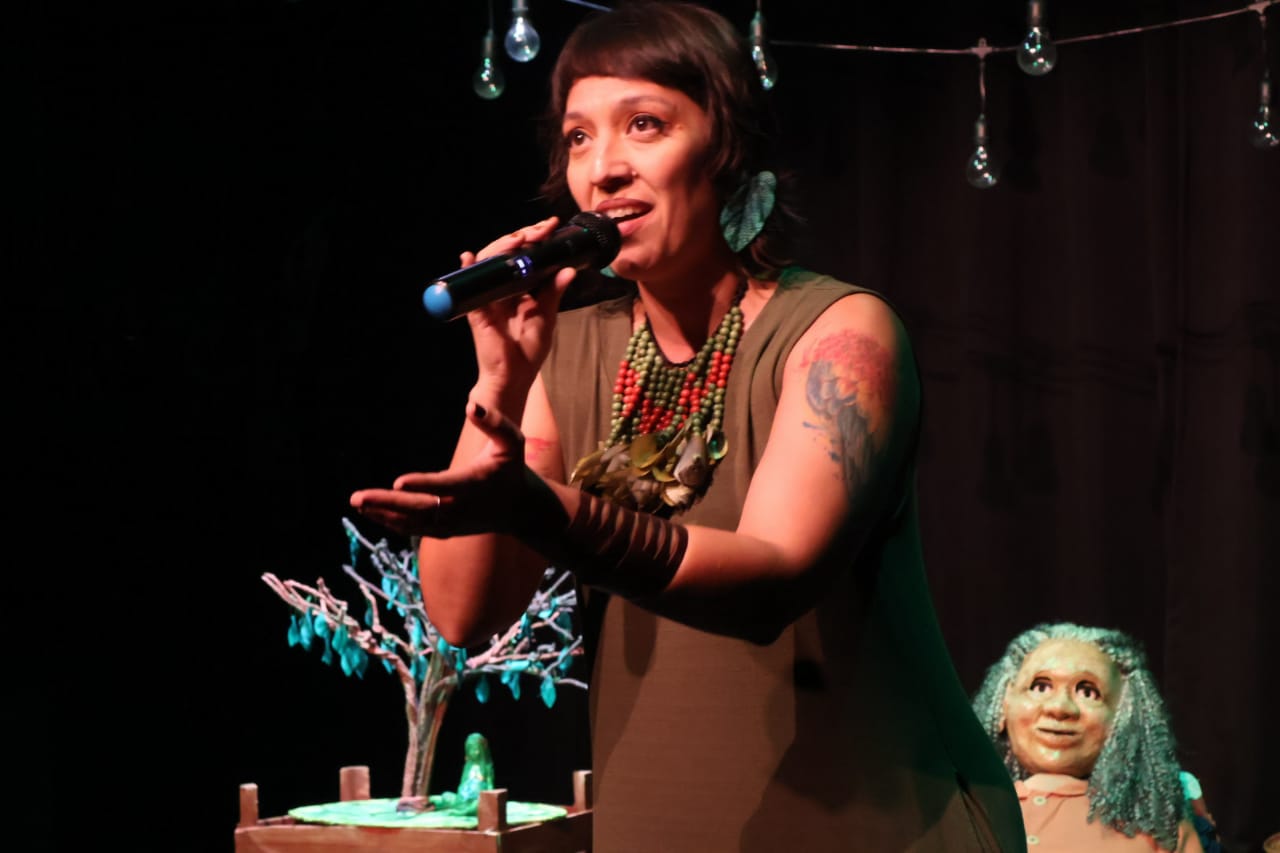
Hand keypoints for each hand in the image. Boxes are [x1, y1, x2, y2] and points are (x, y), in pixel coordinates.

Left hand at [349, 402, 529, 538]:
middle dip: (386, 503)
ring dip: (382, 513)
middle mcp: (459, 508)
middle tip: (356, 497)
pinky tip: (371, 513)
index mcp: (474, 484)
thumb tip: (471, 405)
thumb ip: (495, 422)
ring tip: (357, 503)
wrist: (520, 509)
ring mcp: (451, 523)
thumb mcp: (512, 441)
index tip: (398, 482)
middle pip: (419, 507)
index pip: (444, 486)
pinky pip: (414, 528)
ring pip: (412, 521)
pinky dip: (392, 523)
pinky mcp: (445, 530)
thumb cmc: (512, 468)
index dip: (422, 484)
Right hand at [464, 217, 577, 402]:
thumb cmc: (529, 351)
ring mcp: (488, 298)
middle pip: (504, 254)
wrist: (513, 378)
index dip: (534, 240)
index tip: (549, 226)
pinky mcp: (477, 311)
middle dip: (520, 237)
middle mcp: (502, 289)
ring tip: (517, 240)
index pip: (523, 257)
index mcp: (519, 289)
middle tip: (538, 230)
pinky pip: (469, 288)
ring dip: (500, 248)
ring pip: (488, 264)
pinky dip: (467, 271)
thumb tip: (568, 270)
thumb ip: (554, 292)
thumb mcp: (546, 317)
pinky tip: (468, 258)